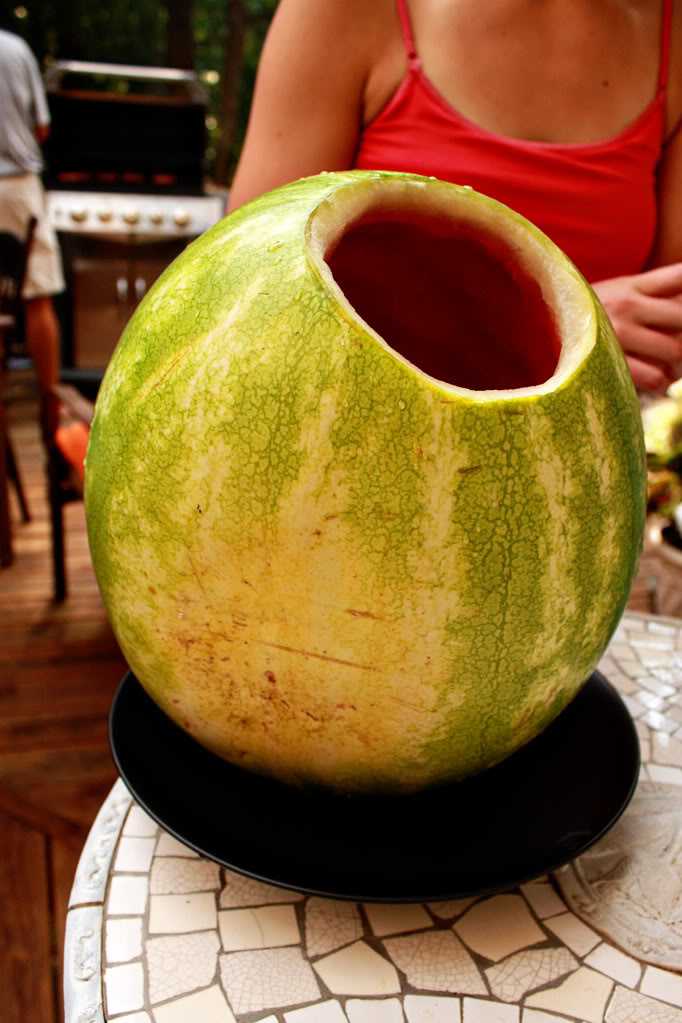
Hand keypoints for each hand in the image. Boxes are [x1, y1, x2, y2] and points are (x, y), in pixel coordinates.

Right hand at [592, 264, 681, 391]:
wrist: (542, 330)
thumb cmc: (594, 311)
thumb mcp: (625, 287)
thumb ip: (664, 282)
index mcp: (632, 287)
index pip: (679, 283)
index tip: (677, 322)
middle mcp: (626, 308)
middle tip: (673, 343)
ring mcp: (618, 336)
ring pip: (674, 352)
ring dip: (676, 361)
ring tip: (666, 363)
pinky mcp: (610, 364)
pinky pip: (655, 377)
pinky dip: (661, 381)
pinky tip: (653, 378)